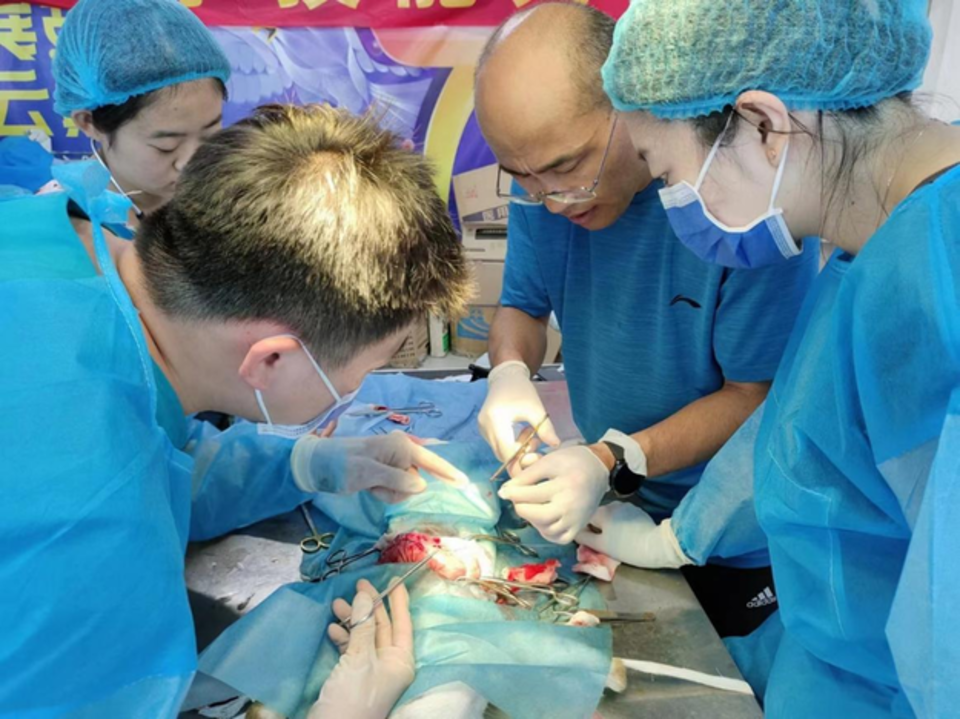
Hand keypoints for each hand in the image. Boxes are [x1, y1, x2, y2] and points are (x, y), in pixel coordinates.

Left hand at [291, 432, 468, 502]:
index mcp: (400, 446)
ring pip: (407, 487)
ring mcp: (393, 462)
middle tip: (376, 486)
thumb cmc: (342, 465)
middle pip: (417, 479)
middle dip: (400, 489)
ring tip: (370, 486)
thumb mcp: (369, 473)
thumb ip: (397, 479)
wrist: (317, 465)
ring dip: (390, 492)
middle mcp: (401, 451)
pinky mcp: (387, 472)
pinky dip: (385, 492)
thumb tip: (421, 486)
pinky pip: (396, 488)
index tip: (464, 483)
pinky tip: (369, 487)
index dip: (448, 473)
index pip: (431, 461)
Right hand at [309, 579, 414, 718]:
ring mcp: (371, 671)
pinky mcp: (352, 677)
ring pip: (363, 637)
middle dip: (369, 607)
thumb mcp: (359, 660)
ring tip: (336, 605)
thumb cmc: (352, 699)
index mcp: (400, 661)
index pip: (403, 623)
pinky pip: (351, 650)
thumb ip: (362, 627)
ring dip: (352, 620)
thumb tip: (365, 596)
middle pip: (381, 627)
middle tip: (357, 585)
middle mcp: (389, 665)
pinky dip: (343, 638)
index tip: (392, 579)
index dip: (398, 601)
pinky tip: (333, 629)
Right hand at [478, 361, 560, 466]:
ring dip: (518, 449)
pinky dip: (511, 444)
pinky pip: (498, 446)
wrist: (506, 378)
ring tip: (530, 432)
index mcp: (496, 420)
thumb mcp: (536, 408)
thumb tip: (556, 445)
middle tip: (537, 441)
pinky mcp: (484, 430)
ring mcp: (482, 430)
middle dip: (523, 454)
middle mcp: (485, 427)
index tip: (539, 455)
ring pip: (501, 452)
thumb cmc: (521, 390)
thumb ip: (545, 428)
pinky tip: (521, 431)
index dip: (523, 460)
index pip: (507, 453)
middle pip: (504, 456)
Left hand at [498, 445, 609, 544]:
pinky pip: (560, 538)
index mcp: (565, 485)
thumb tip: (505, 491)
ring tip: (531, 507)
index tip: (504, 491)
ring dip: (533, 520)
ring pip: (548, 530)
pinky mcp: (579, 526)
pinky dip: (547, 532)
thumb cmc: (571, 461)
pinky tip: (542, 520)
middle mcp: (572, 505)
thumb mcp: (548, 461)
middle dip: (522, 508)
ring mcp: (577, 519)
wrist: (597, 468)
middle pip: (539, 516)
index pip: (532, 494)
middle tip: (518, 499)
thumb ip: (527, 476)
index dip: (513, 493)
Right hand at [574, 502, 691, 568]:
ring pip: (610, 514)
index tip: (590, 539)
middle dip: (598, 526)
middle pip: (598, 514)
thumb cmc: (626, 548)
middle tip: (604, 541)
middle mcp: (612, 504)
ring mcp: (626, 505)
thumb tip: (573, 531)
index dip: (585, 528)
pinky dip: (621, 522)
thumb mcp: (601, 546)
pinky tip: (627, 533)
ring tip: (616, 537)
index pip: (584, 516)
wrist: (656, 545)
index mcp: (601, 511)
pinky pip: (622, 514)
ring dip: (610, 523)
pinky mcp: (637, 510)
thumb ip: (584, 537)